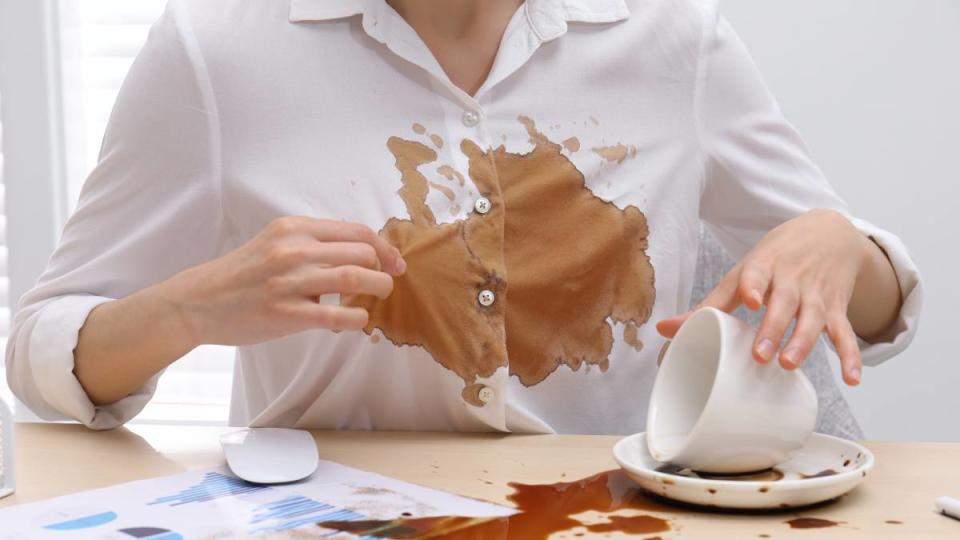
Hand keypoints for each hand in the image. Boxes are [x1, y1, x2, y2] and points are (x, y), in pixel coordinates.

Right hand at [162, 216, 405, 345]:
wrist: (199, 302)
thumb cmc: (243, 274)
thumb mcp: (275, 243)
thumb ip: (313, 244)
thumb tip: (362, 253)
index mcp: (293, 228)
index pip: (355, 231)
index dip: (383, 246)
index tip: (395, 261)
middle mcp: (292, 250)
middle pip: (361, 252)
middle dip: (384, 268)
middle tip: (388, 281)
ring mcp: (289, 282)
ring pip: (354, 278)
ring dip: (377, 288)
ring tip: (379, 295)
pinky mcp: (285, 314)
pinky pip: (336, 316)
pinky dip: (357, 318)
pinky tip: (358, 320)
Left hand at [657, 209, 879, 385]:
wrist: (829, 231)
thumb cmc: (775, 257)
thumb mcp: (743, 271)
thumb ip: (709, 304)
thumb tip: (663, 331)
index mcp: (763, 266)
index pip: (756, 274)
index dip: (753, 286)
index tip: (749, 300)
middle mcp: (791, 279)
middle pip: (784, 303)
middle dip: (774, 328)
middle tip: (760, 354)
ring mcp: (817, 294)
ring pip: (814, 319)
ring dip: (804, 342)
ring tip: (789, 364)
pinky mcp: (837, 307)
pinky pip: (845, 332)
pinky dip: (851, 355)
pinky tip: (852, 379)